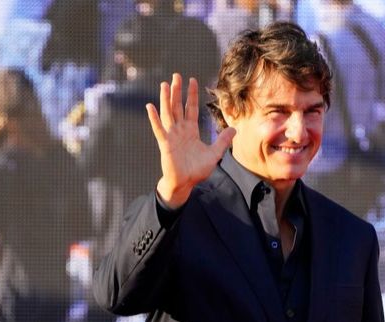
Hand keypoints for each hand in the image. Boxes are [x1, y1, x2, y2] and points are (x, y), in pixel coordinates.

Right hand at [146, 73, 235, 208]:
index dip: (192, 95)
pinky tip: (150, 106)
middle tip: (176, 75)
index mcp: (191, 131)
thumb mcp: (214, 154)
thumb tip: (235, 129)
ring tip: (165, 84)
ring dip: (166, 99)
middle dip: (178, 91)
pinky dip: (154, 118)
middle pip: (178, 107)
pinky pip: (159, 129)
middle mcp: (180, 131)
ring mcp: (171, 136)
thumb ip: (223, 141)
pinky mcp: (165, 144)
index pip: (191, 109)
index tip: (192, 80)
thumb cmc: (197, 170)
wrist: (185, 183)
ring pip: (168, 114)